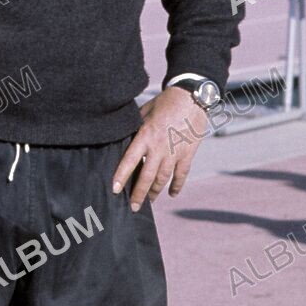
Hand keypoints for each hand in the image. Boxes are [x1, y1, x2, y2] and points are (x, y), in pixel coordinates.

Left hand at [112, 86, 207, 209]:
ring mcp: (175, 152)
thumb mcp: (144, 112)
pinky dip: (177, 186)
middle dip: (139, 194)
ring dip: (155, 192)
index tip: (114, 189)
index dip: (122, 176)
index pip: (130, 160)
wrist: (191, 97)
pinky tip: (171, 194)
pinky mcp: (188, 154)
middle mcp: (159, 147)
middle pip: (147, 176)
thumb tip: (123, 138)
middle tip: (133, 207)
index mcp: (146, 136)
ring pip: (163, 178)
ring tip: (149, 201)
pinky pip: (181, 174)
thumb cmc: (164, 102)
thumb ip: (135, 128)